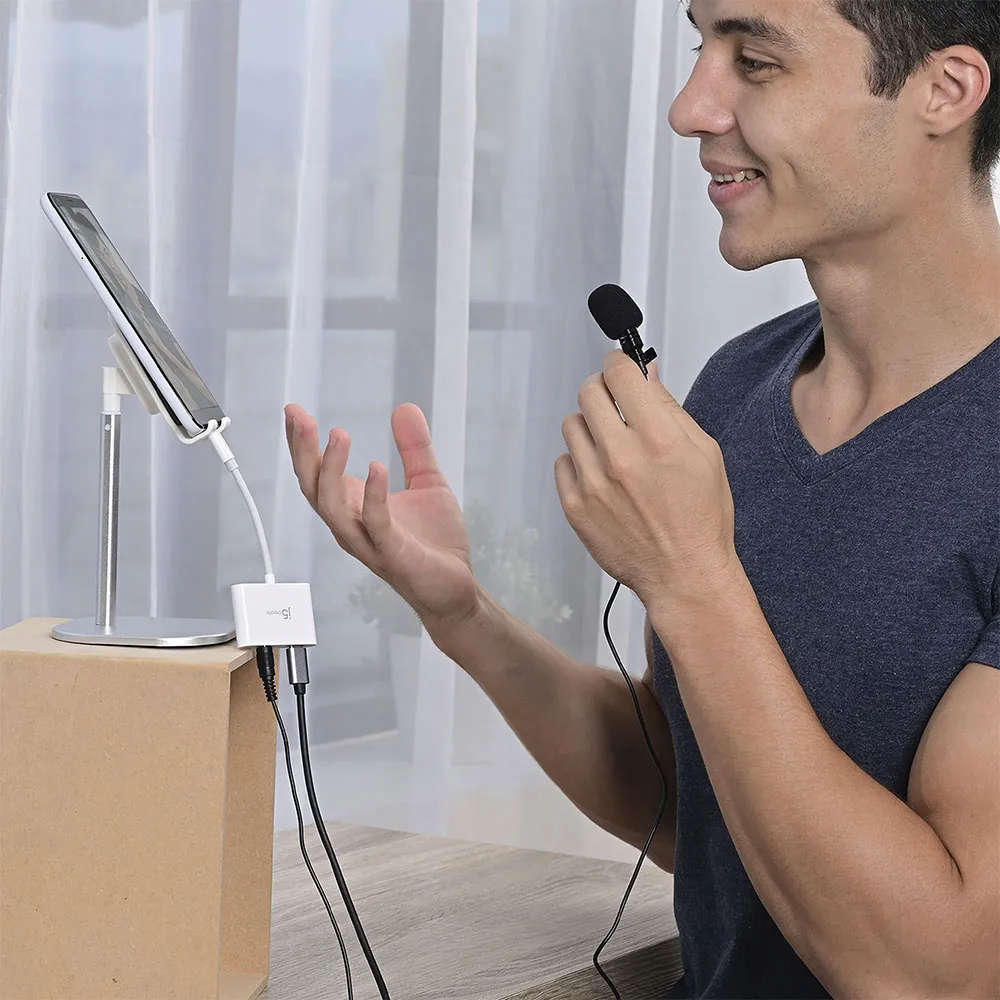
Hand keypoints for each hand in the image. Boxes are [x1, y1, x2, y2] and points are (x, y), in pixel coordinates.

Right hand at [285, 401, 479, 633]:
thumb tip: (405, 408)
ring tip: (337, 435)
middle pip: (313, 487)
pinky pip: (375, 524)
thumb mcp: (428, 482)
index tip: (294, 411)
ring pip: (332, 506)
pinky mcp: (393, 553)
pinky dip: (373, 495)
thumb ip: (414, 447)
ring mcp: (369, 541)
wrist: (455, 587)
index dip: (302, 444)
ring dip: (331, 470)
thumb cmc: (434, 543)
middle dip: (302, 451)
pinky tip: (376, 468)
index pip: (317, 473)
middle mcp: (352, 524)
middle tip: (299, 417)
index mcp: (354, 506)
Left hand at [554, 351, 739, 614]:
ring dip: (590, 427)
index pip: (620, 374)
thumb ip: (670, 409)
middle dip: (603, 390)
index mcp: (658, 439)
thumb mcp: (703, 453)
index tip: (620, 368)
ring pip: (572, 425)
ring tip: (611, 446)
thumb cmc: (700, 518)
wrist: (684, 574)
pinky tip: (602, 476)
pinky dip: (579, 462)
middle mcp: (621, 457)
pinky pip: (563, 462)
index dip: (619, 364)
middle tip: (616, 404)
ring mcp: (593, 482)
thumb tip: (646, 374)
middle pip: (589, 392)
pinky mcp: (575, 505)